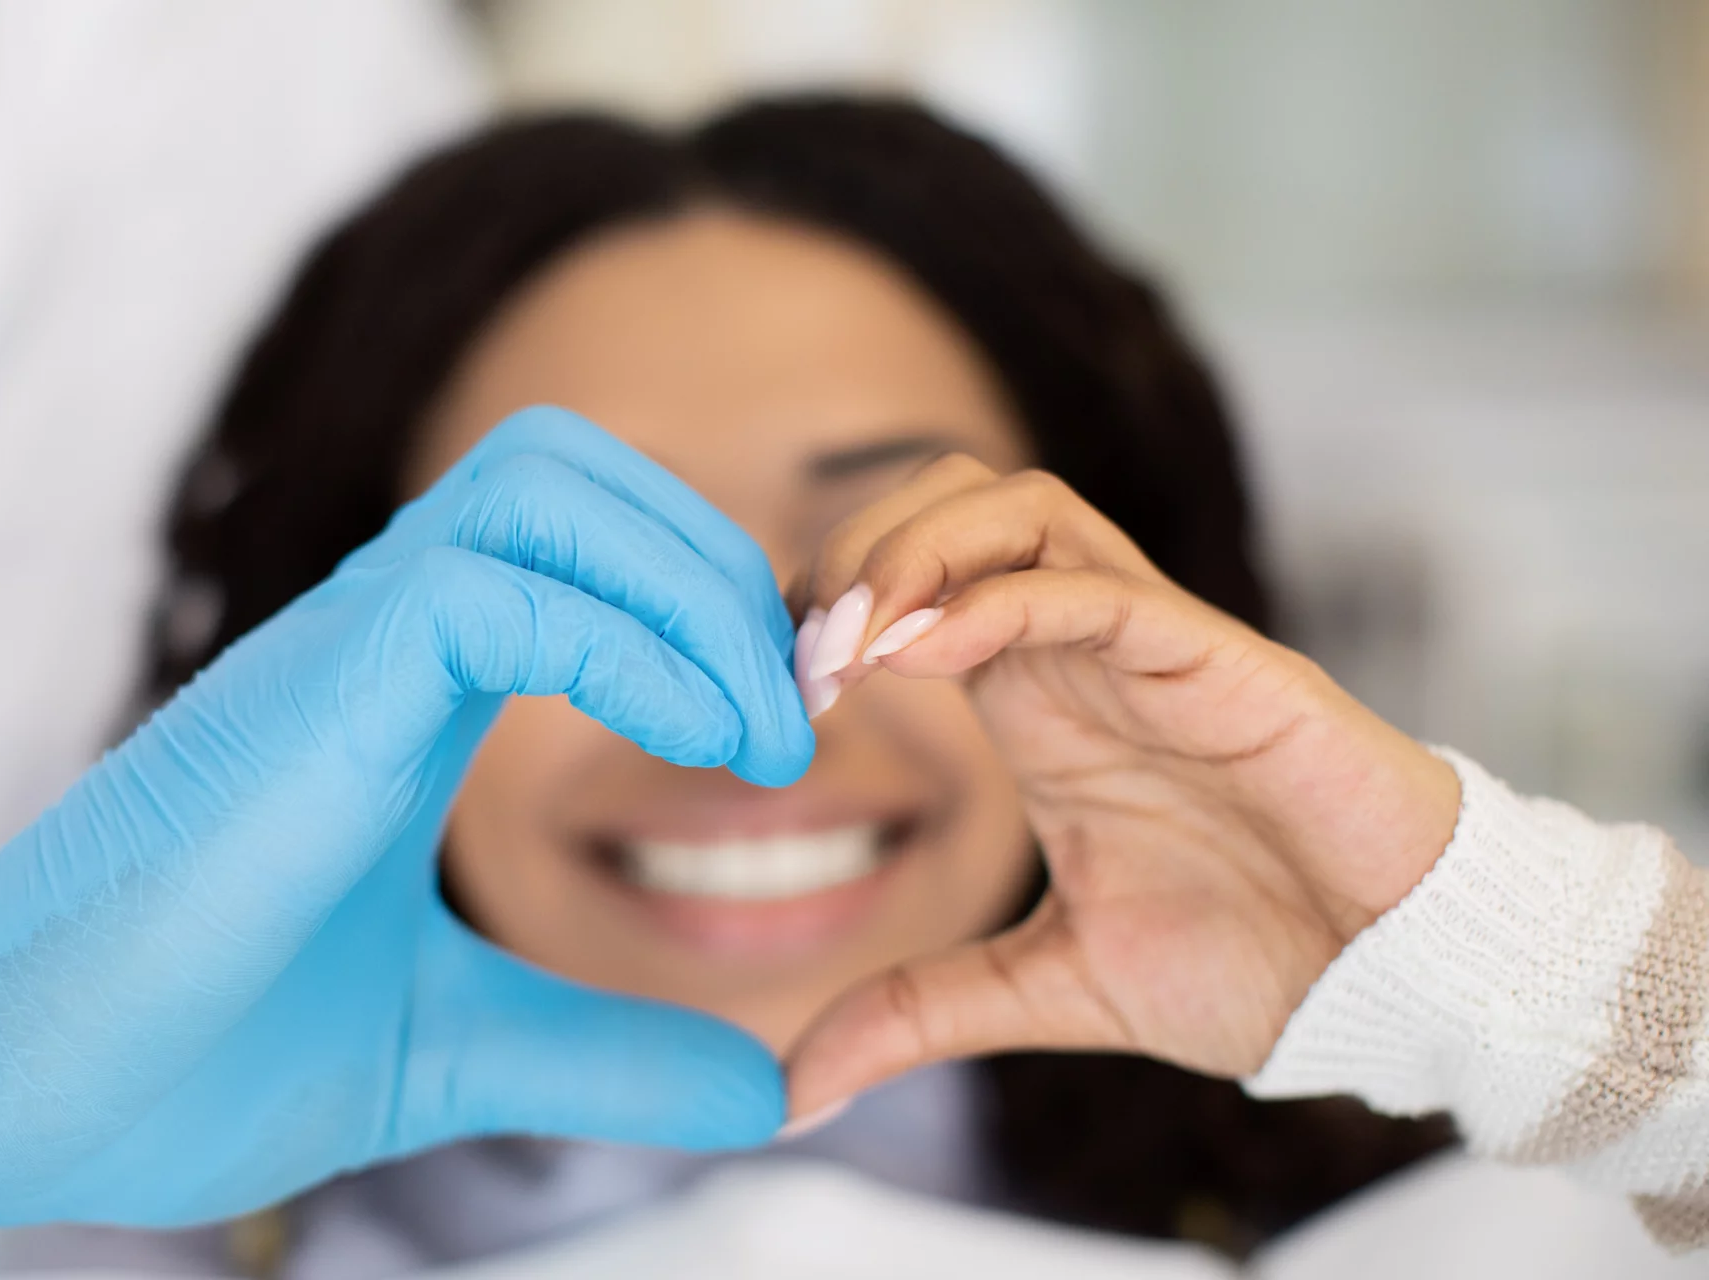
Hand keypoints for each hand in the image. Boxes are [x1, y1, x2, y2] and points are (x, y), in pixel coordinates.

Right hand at [0, 408, 812, 1242]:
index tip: (782, 731)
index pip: (580, 539)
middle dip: (723, 569)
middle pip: (581, 470)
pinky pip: (495, 592)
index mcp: (410, 687)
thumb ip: (604, 1054)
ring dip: (693, 585)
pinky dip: (631, 648)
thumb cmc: (189, 1050)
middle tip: (791, 719)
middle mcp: (380, 635)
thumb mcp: (452, 1047)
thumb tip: (763, 1089)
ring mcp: (339, 648)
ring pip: (546, 484)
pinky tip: (698, 747)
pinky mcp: (309, 694)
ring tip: (759, 732)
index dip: (709, 601)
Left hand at [783, 455, 1459, 1119]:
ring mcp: (1149, 641)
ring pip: (1018, 506)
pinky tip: (919, 653)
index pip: (913, 576)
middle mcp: (1081, 646)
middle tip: (795, 657)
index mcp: (1034, 696)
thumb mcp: (1044, 988)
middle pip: (949, 500)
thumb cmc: (1248, 961)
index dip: (825, 606)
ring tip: (842, 641)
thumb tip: (791, 1090)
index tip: (768, 696)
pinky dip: (995, 600)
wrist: (1392, 985)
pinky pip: (1097, 587)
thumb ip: (918, 1013)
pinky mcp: (1220, 660)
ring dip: (911, 549)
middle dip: (853, 548)